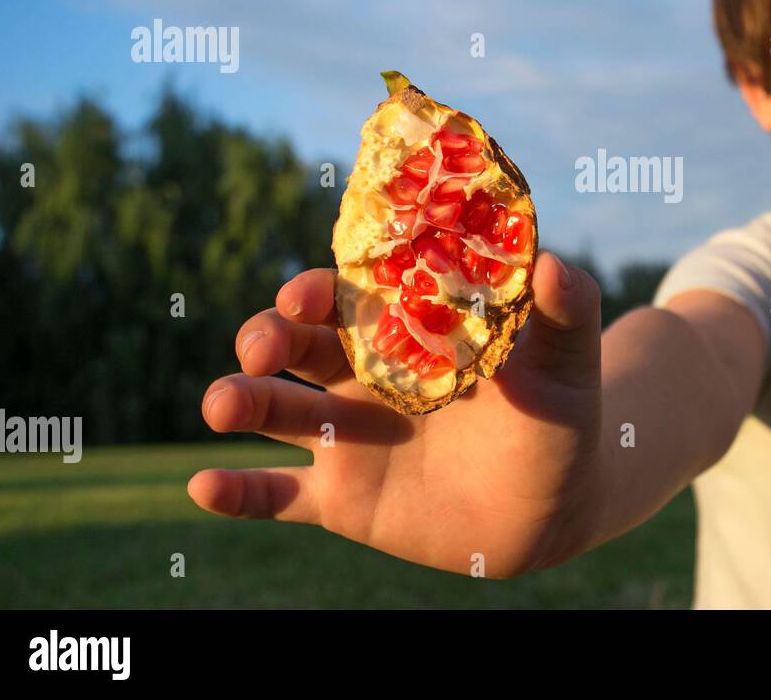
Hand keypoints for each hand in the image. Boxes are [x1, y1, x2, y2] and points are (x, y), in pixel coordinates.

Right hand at [187, 251, 604, 578]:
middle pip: (299, 344)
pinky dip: (240, 492)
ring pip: (278, 410)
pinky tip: (202, 486)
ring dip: (241, 399)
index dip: (319, 288)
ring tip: (222, 403)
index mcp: (408, 331)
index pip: (349, 295)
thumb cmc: (559, 422)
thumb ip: (567, 313)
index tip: (307, 291)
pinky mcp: (342, 499)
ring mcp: (349, 438)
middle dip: (269, 335)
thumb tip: (552, 262)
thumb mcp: (568, 366)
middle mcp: (366, 377)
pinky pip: (277, 495)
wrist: (552, 508)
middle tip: (263, 343)